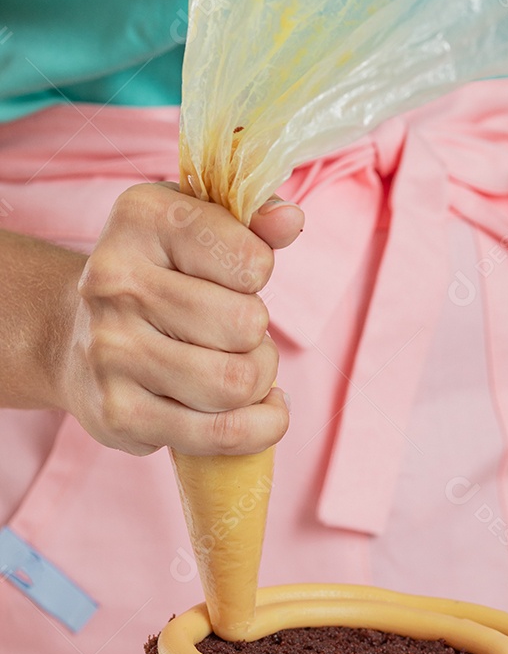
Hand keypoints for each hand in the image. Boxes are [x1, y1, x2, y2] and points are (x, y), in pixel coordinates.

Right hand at [58, 183, 303, 455]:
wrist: (71, 336)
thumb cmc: (157, 276)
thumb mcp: (198, 226)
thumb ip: (253, 220)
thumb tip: (290, 220)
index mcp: (141, 219)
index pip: (251, 261)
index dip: (258, 274)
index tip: (235, 278)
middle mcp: (115, 282)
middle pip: (247, 326)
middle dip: (259, 337)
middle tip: (235, 335)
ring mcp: (111, 352)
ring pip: (237, 383)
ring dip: (257, 381)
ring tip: (236, 369)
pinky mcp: (119, 414)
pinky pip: (222, 434)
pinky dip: (259, 427)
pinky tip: (256, 410)